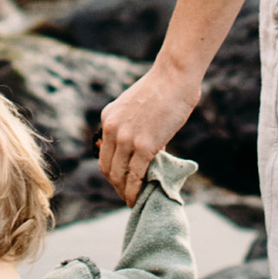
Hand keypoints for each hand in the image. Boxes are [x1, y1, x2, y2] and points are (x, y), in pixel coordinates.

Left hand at [98, 58, 200, 204]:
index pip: (104, 153)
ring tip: (132, 201)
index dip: (112, 171)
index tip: (121, 181)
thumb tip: (144, 151)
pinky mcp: (144, 146)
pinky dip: (135, 191)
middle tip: (126, 194)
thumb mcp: (135, 106)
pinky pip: (135, 175)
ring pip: (119, 175)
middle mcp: (112, 129)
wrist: (174, 77)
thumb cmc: (163, 89)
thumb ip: (134, 127)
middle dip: (116, 185)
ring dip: (124, 191)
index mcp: (108, 118)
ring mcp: (127, 138)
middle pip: (107, 168)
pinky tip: (138, 198)